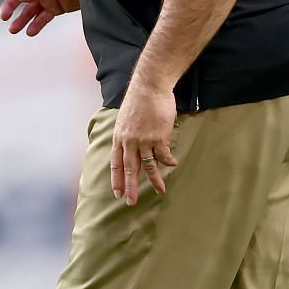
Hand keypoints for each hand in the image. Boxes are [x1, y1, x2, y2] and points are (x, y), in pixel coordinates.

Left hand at [110, 81, 177, 206]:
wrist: (149, 87)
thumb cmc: (138, 99)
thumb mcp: (125, 118)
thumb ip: (128, 134)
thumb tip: (134, 146)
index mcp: (119, 138)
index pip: (116, 164)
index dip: (117, 179)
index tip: (118, 193)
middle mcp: (129, 142)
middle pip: (130, 169)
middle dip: (131, 187)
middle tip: (131, 201)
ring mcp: (144, 140)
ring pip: (149, 165)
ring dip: (155, 180)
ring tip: (160, 190)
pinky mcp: (158, 137)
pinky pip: (163, 155)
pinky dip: (168, 160)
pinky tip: (172, 163)